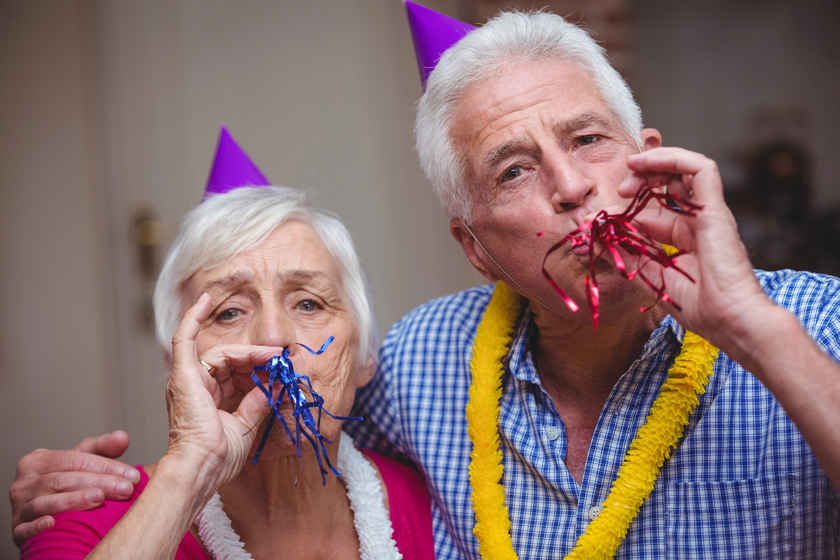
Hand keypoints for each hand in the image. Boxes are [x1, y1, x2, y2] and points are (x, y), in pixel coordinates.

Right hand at [9, 431, 139, 546]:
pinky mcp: (17, 530)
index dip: (106, 466)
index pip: (75, 460)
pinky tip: (53, 524)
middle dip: (98, 483)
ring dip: (73, 501)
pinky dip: (37, 527)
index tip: (132, 476)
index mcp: (38, 460)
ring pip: (45, 502)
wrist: (42, 512)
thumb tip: (122, 437)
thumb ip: (102, 448)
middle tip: (125, 490)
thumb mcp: (82, 462)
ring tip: (99, 499)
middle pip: (63, 480)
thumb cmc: (65, 482)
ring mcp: (18, 507)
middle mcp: (24, 482)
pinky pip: (24, 528)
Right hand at [163, 293, 280, 492]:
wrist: (203, 467)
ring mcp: (187, 378)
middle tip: (280, 357)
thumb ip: (258, 401)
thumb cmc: (219, 457)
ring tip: (270, 353)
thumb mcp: (246, 424)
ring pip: (220, 351)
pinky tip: (205, 301)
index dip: (258, 366)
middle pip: (230, 359)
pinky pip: (184, 337)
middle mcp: (195, 385)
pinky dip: (193, 317)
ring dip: (247, 350)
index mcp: (208, 398)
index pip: (236, 371)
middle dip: (256, 357)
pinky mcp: (182, 373)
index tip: (279, 366)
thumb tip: (275, 383)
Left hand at [610, 147, 772, 346]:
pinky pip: (700, 168)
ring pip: (685, 169)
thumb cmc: (698, 308)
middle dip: (640, 180)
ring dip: (654, 164)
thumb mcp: (649, 277)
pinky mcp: (716, 208)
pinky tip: (644, 163)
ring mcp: (708, 213)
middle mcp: (696, 222)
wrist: (732, 322)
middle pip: (667, 186)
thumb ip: (623, 254)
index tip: (594, 220)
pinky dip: (673, 158)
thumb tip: (592, 233)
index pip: (650, 213)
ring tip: (631, 170)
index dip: (623, 210)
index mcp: (684, 239)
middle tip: (619, 190)